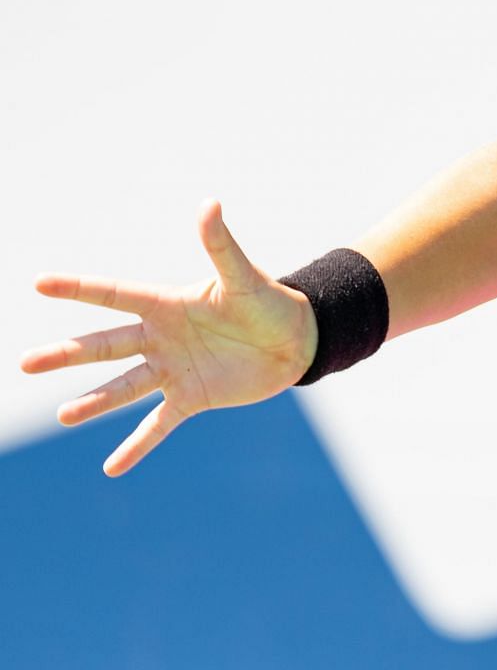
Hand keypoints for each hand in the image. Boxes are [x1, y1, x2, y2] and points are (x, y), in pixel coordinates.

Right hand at [18, 199, 318, 475]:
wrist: (296, 340)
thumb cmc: (268, 302)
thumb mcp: (243, 276)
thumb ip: (221, 245)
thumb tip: (209, 203)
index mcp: (167, 304)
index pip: (115, 295)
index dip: (79, 288)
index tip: (39, 282)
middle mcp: (161, 338)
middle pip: (106, 345)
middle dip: (66, 353)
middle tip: (26, 363)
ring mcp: (172, 370)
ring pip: (124, 387)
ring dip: (94, 402)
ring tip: (64, 414)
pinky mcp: (190, 398)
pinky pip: (157, 425)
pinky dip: (137, 446)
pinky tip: (112, 467)